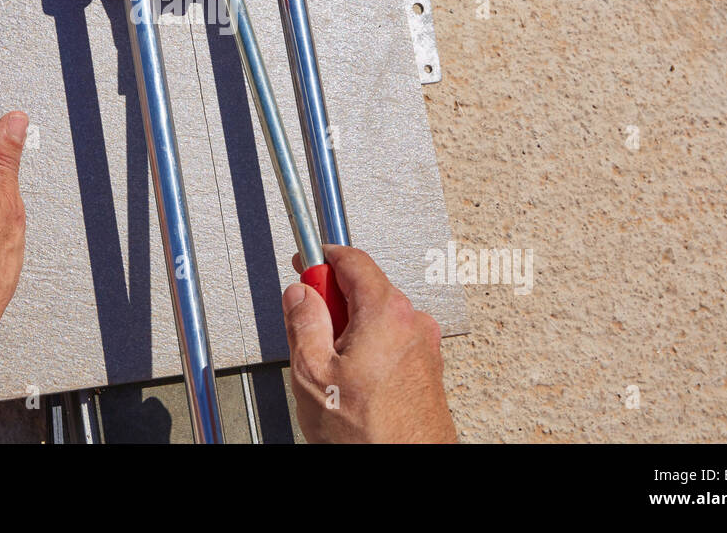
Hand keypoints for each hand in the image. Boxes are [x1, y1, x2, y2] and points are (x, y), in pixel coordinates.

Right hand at [283, 245, 454, 442]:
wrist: (406, 469)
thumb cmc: (370, 434)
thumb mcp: (313, 373)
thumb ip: (303, 322)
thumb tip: (299, 295)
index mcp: (386, 312)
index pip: (352, 259)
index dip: (321, 257)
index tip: (304, 262)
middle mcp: (413, 323)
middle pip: (364, 289)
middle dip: (333, 302)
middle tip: (310, 331)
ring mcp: (424, 347)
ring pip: (377, 319)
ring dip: (351, 331)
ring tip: (334, 371)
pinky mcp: (427, 369)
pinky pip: (392, 342)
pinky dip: (370, 349)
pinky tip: (355, 382)